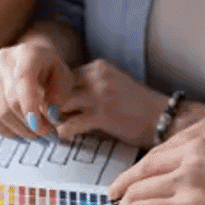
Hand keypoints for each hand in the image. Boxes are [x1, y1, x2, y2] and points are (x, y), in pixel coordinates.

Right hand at [0, 38, 72, 139]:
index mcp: (27, 53)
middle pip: (11, 101)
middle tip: (46, 135)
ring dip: (18, 130)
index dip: (29, 106)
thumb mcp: (64, 78)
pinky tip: (18, 134)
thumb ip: (60, 96)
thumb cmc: (51, 69)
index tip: (39, 128)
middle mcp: (4, 59)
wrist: (33, 56)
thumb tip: (50, 115)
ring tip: (35, 136)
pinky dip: (4, 130)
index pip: (23, 81)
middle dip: (29, 124)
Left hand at [51, 60, 169, 146]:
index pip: (63, 75)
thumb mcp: (111, 87)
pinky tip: (61, 137)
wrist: (163, 118)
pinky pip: (71, 123)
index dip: (53, 91)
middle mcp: (97, 76)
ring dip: (52, 118)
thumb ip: (89, 88)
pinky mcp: (102, 115)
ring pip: (61, 103)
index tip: (46, 103)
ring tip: (49, 128)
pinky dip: (63, 132)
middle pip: (57, 87)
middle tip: (41, 118)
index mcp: (98, 67)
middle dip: (48, 103)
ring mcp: (99, 94)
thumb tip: (61, 100)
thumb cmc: (137, 107)